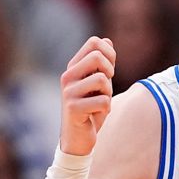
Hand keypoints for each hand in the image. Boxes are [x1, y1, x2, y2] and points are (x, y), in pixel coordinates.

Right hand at [59, 37, 115, 156]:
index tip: (110, 71)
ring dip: (108, 95)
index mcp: (74, 67)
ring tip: (99, 104)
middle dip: (110, 73)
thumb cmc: (91, 109)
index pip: (94, 43)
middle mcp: (68, 76)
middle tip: (105, 89)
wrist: (78, 138)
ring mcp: (68, 92)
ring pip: (102, 80)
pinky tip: (95, 116)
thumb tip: (106, 41)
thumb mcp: (99, 84)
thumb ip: (103, 65)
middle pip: (98, 56)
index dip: (110, 55)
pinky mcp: (73, 108)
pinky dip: (106, 110)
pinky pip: (103, 102)